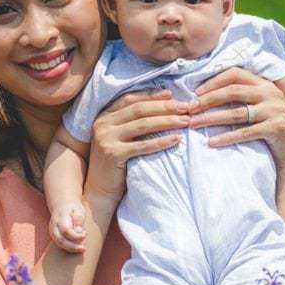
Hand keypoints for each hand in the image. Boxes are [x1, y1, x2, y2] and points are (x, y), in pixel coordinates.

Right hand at [49, 202, 86, 252]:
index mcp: (61, 218)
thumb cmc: (73, 209)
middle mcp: (54, 225)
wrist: (62, 206)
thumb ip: (79, 219)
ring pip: (58, 244)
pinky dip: (68, 248)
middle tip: (84, 249)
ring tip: (82, 249)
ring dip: (70, 248)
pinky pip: (59, 244)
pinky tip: (77, 247)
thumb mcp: (79, 209)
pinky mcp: (54, 236)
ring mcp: (52, 231)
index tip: (85, 233)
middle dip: (72, 247)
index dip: (76, 235)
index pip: (66, 230)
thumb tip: (78, 231)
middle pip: (60, 240)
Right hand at [84, 89, 190, 211]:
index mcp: (104, 115)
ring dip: (167, 121)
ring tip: (185, 121)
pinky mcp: (112, 154)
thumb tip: (164, 104)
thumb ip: (133, 122)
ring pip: (142, 124)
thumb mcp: (120, 137)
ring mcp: (106, 138)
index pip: (131, 99)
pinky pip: (143, 145)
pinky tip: (176, 139)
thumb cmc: (116, 163)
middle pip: (139, 109)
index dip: (152, 95)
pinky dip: (161, 141)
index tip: (172, 94)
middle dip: (165, 107)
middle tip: (186, 108)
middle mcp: (102, 123)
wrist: (99, 190)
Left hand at [188, 67, 284, 169]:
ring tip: (194, 124)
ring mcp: (275, 111)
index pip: (236, 74)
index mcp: (265, 84)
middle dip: (208, 100)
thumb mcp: (259, 107)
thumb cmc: (268, 128)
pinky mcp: (275, 128)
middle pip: (233, 91)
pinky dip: (226, 137)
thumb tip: (205, 93)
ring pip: (236, 113)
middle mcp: (271, 94)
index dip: (214, 81)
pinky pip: (245, 132)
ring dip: (212, 118)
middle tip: (190, 109)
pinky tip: (212, 142)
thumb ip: (242, 97)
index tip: (196, 92)